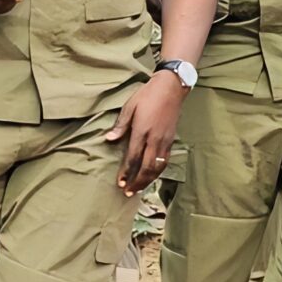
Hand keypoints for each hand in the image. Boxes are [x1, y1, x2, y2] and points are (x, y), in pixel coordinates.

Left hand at [106, 75, 185, 194]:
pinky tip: (151, 176)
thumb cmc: (148, 95)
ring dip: (148, 180)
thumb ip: (120, 125)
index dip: (127, 172)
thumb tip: (109, 139)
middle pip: (147, 167)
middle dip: (137, 182)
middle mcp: (155, 138)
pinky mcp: (171, 140)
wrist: (171, 88)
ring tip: (139, 188)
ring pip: (158, 167)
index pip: (133, 157)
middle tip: (128, 192)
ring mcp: (165, 140)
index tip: (120, 183)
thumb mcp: (130, 106)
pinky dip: (157, 172)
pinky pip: (164, 161)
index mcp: (142, 131)